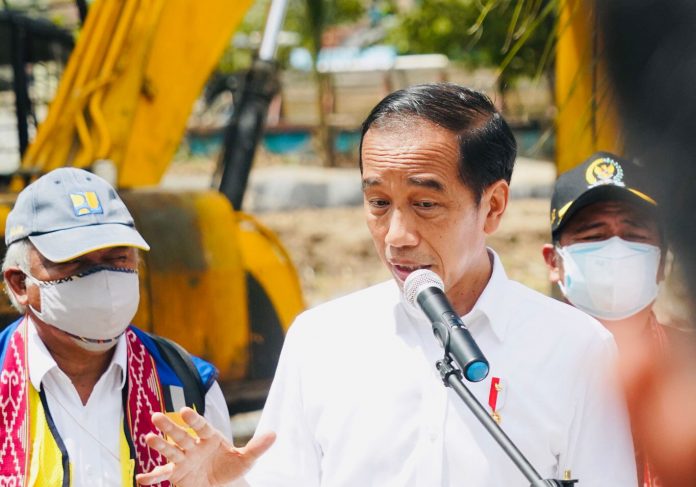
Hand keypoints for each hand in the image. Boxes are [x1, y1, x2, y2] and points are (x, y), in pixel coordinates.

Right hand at [136, 407, 274, 486]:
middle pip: (181, 435)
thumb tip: (274, 434)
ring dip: (159, 445)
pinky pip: (163, 474)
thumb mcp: (247, 460)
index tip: (184, 411)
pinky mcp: (176, 474)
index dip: (193, 419)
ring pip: (170, 450)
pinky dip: (152, 477)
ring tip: (148, 438)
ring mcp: (183, 459)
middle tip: (156, 417)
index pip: (200, 426)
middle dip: (169, 427)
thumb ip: (257, 447)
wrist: (223, 485)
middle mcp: (194, 445)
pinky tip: (141, 479)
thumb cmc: (233, 468)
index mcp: (210, 437)